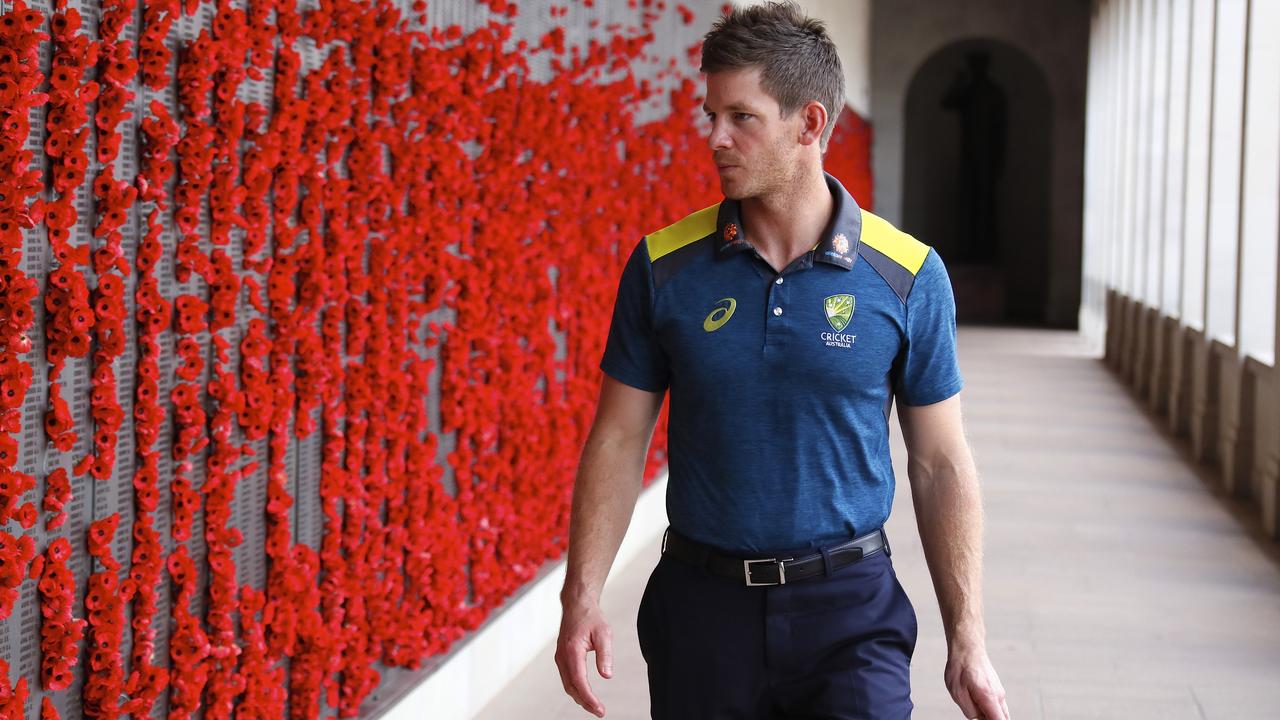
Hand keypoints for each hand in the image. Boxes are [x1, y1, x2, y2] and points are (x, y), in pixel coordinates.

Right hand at [554, 598, 612, 716]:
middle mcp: (562, 656)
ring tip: (594, 707)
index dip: (589, 698)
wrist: (577, 604)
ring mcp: (560, 657)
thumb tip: (607, 675)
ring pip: (567, 684)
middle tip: (599, 712)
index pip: (580, 681)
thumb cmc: (590, 617)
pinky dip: (575, 689)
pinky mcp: (562, 657)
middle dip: (585, 702)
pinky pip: (566, 678)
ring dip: (579, 697)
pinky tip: (584, 694)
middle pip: (571, 687)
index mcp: (572, 650)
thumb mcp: (604, 633)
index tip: (599, 709)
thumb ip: (605, 655)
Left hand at [944, 643, 1008, 718]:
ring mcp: (1000, 692)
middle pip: (1003, 719)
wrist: (967, 648)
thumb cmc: (960, 668)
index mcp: (990, 697)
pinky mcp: (997, 689)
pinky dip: (990, 710)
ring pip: (1001, 713)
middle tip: (978, 716)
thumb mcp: (958, 693)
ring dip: (990, 716)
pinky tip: (976, 703)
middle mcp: (999, 696)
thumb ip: (970, 711)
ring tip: (973, 704)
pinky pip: (997, 706)